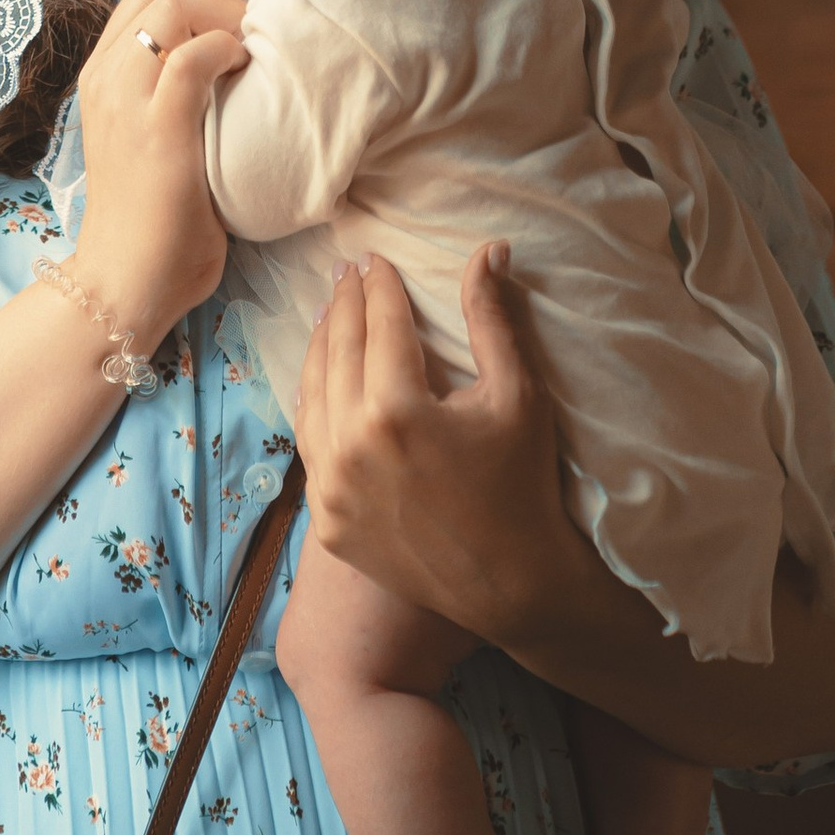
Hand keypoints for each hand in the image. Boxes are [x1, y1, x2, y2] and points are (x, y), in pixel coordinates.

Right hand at [68, 0, 247, 338]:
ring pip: (173, 5)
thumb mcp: (152, 134)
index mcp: (102, 73)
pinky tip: (246, 71)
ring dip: (226, 13)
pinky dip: (229, 49)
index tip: (236, 18)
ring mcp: (124, 96)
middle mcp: (104, 74)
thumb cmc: (153, 216)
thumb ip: (172, 91)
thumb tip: (226, 54)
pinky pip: (196, 55)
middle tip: (251, 25)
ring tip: (251, 47)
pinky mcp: (156, 126)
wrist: (127, 279)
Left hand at [295, 246, 576, 648]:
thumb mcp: (517, 394)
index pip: (379, 325)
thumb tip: (488, 249)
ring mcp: (331, 489)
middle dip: (343, 305)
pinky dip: (313, 404)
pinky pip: (310, 445)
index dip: (378, 286)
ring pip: (312, 395)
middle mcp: (350, 447)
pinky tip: (319, 381)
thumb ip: (492, 317)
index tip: (374, 258)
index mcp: (397, 410)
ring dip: (319, 348)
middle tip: (346, 272)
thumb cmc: (524, 485)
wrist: (513, 586)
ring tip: (327, 313)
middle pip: (337, 352)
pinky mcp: (325, 521)